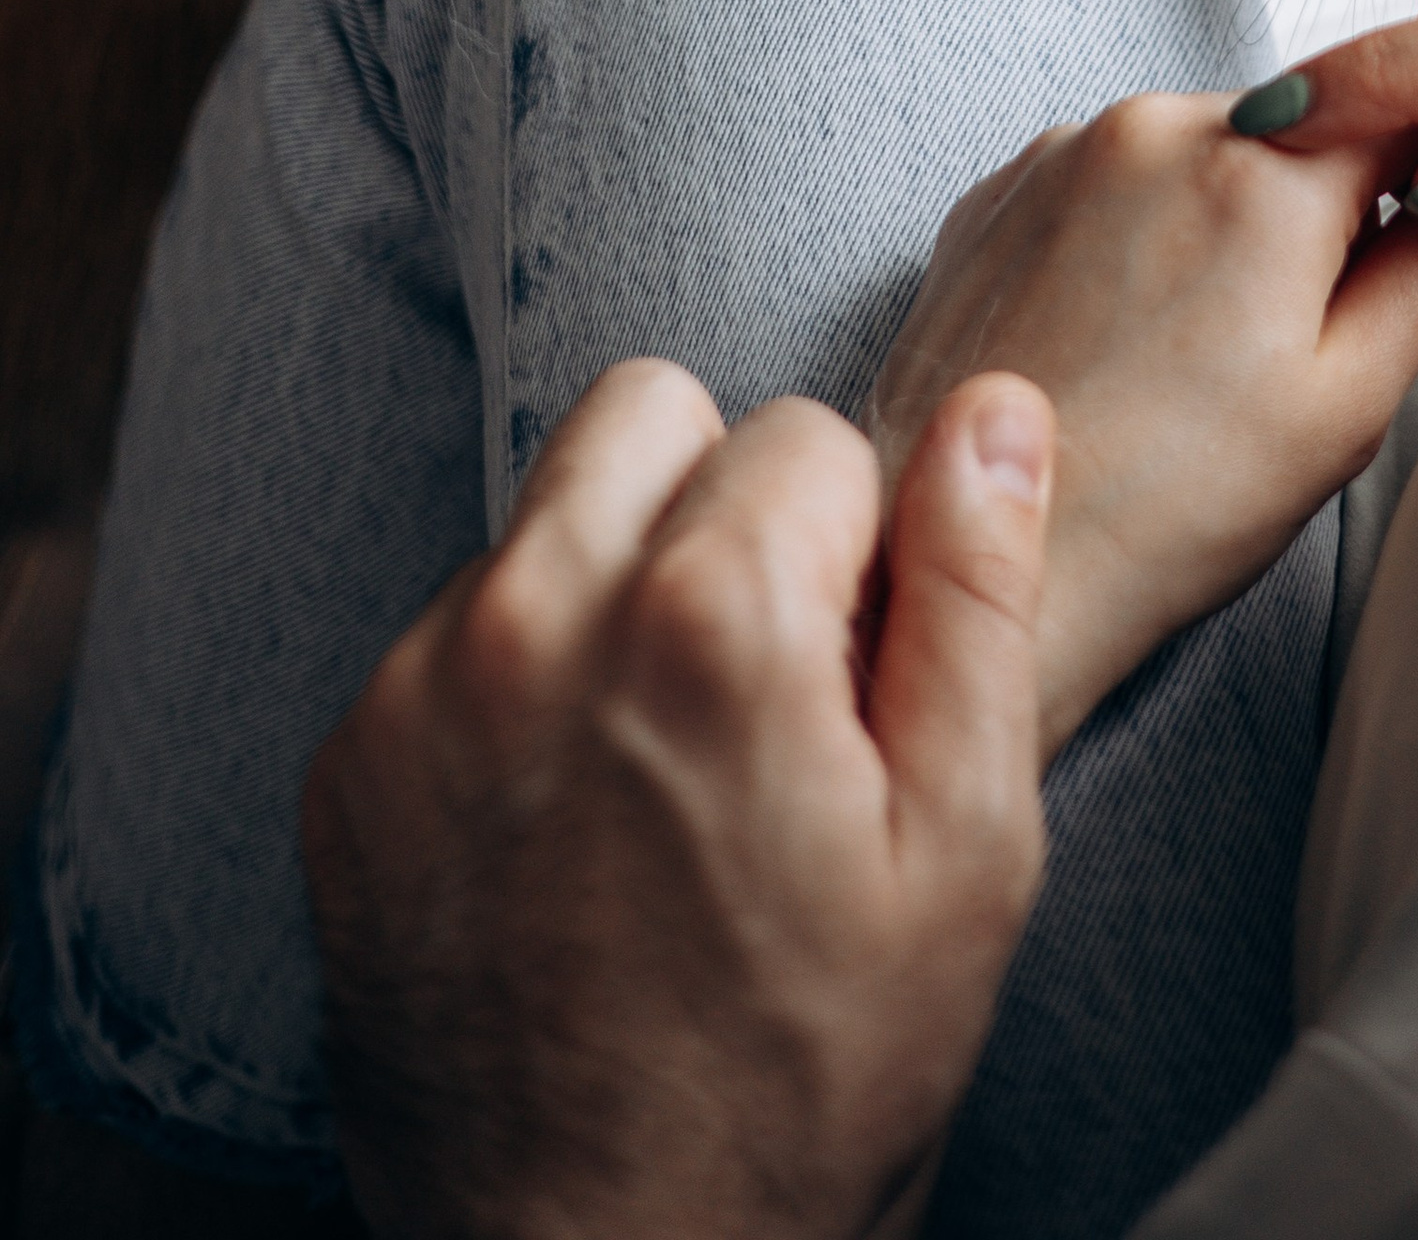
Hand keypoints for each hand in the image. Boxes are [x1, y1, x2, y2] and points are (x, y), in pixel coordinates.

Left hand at [302, 359, 1054, 1239]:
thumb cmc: (810, 1081)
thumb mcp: (967, 850)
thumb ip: (978, 596)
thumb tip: (994, 410)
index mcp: (709, 621)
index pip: (805, 432)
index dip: (856, 549)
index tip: (853, 675)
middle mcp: (537, 619)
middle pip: (647, 410)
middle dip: (719, 505)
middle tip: (761, 677)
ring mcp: (421, 692)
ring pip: (541, 512)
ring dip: (609, 582)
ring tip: (663, 755)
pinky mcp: (349, 765)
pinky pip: (451, 626)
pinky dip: (516, 679)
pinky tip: (572, 817)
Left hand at [867, 96, 1417, 752]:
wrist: (978, 561)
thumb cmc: (1160, 511)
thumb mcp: (1347, 408)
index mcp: (1262, 170)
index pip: (1397, 106)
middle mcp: (1156, 123)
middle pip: (1294, 128)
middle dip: (1315, 211)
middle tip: (1292, 344)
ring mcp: (1064, 149)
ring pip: (1198, 154)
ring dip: (1218, 223)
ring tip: (1189, 359)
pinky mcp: (999, 189)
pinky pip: (1107, 181)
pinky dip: (1134, 238)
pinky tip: (1121, 342)